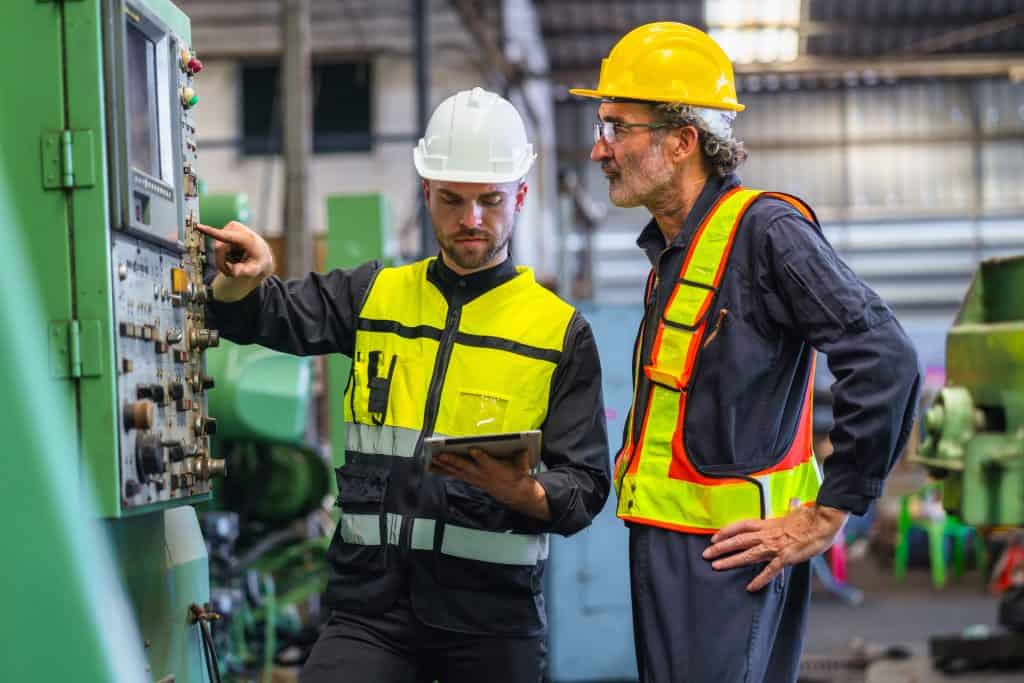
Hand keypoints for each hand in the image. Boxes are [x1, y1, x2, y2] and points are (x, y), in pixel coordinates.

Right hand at [194, 221, 274, 300]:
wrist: (261, 253)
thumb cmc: (258, 262)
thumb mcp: (254, 270)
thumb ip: (244, 272)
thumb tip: (233, 272)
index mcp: (246, 238)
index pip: (226, 236)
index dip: (211, 232)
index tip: (198, 227)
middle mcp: (237, 229)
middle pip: (219, 249)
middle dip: (222, 263)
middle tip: (230, 273)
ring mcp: (230, 228)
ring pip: (217, 249)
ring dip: (224, 260)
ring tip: (237, 261)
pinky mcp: (224, 229)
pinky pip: (217, 247)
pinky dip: (223, 255)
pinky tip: (233, 255)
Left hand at [427, 448, 549, 520]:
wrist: (513, 492)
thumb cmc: (516, 474)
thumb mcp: (522, 465)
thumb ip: (521, 457)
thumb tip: (524, 447)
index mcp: (495, 469)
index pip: (487, 462)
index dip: (480, 456)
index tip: (474, 449)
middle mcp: (482, 474)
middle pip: (466, 466)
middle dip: (453, 460)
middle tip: (442, 454)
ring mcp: (474, 478)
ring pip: (457, 471)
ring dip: (444, 465)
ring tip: (432, 458)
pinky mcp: (470, 479)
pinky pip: (454, 474)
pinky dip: (442, 470)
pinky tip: (432, 467)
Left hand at [702, 505, 847, 591]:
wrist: (822, 523)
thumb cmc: (810, 519)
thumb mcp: (794, 513)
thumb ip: (787, 514)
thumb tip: (792, 505)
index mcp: (767, 524)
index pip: (741, 526)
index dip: (726, 531)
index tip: (714, 537)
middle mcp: (767, 534)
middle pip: (738, 540)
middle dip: (721, 547)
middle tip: (706, 554)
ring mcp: (775, 546)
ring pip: (748, 554)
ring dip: (731, 561)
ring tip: (717, 567)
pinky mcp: (785, 557)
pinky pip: (769, 570)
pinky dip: (760, 579)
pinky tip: (750, 587)